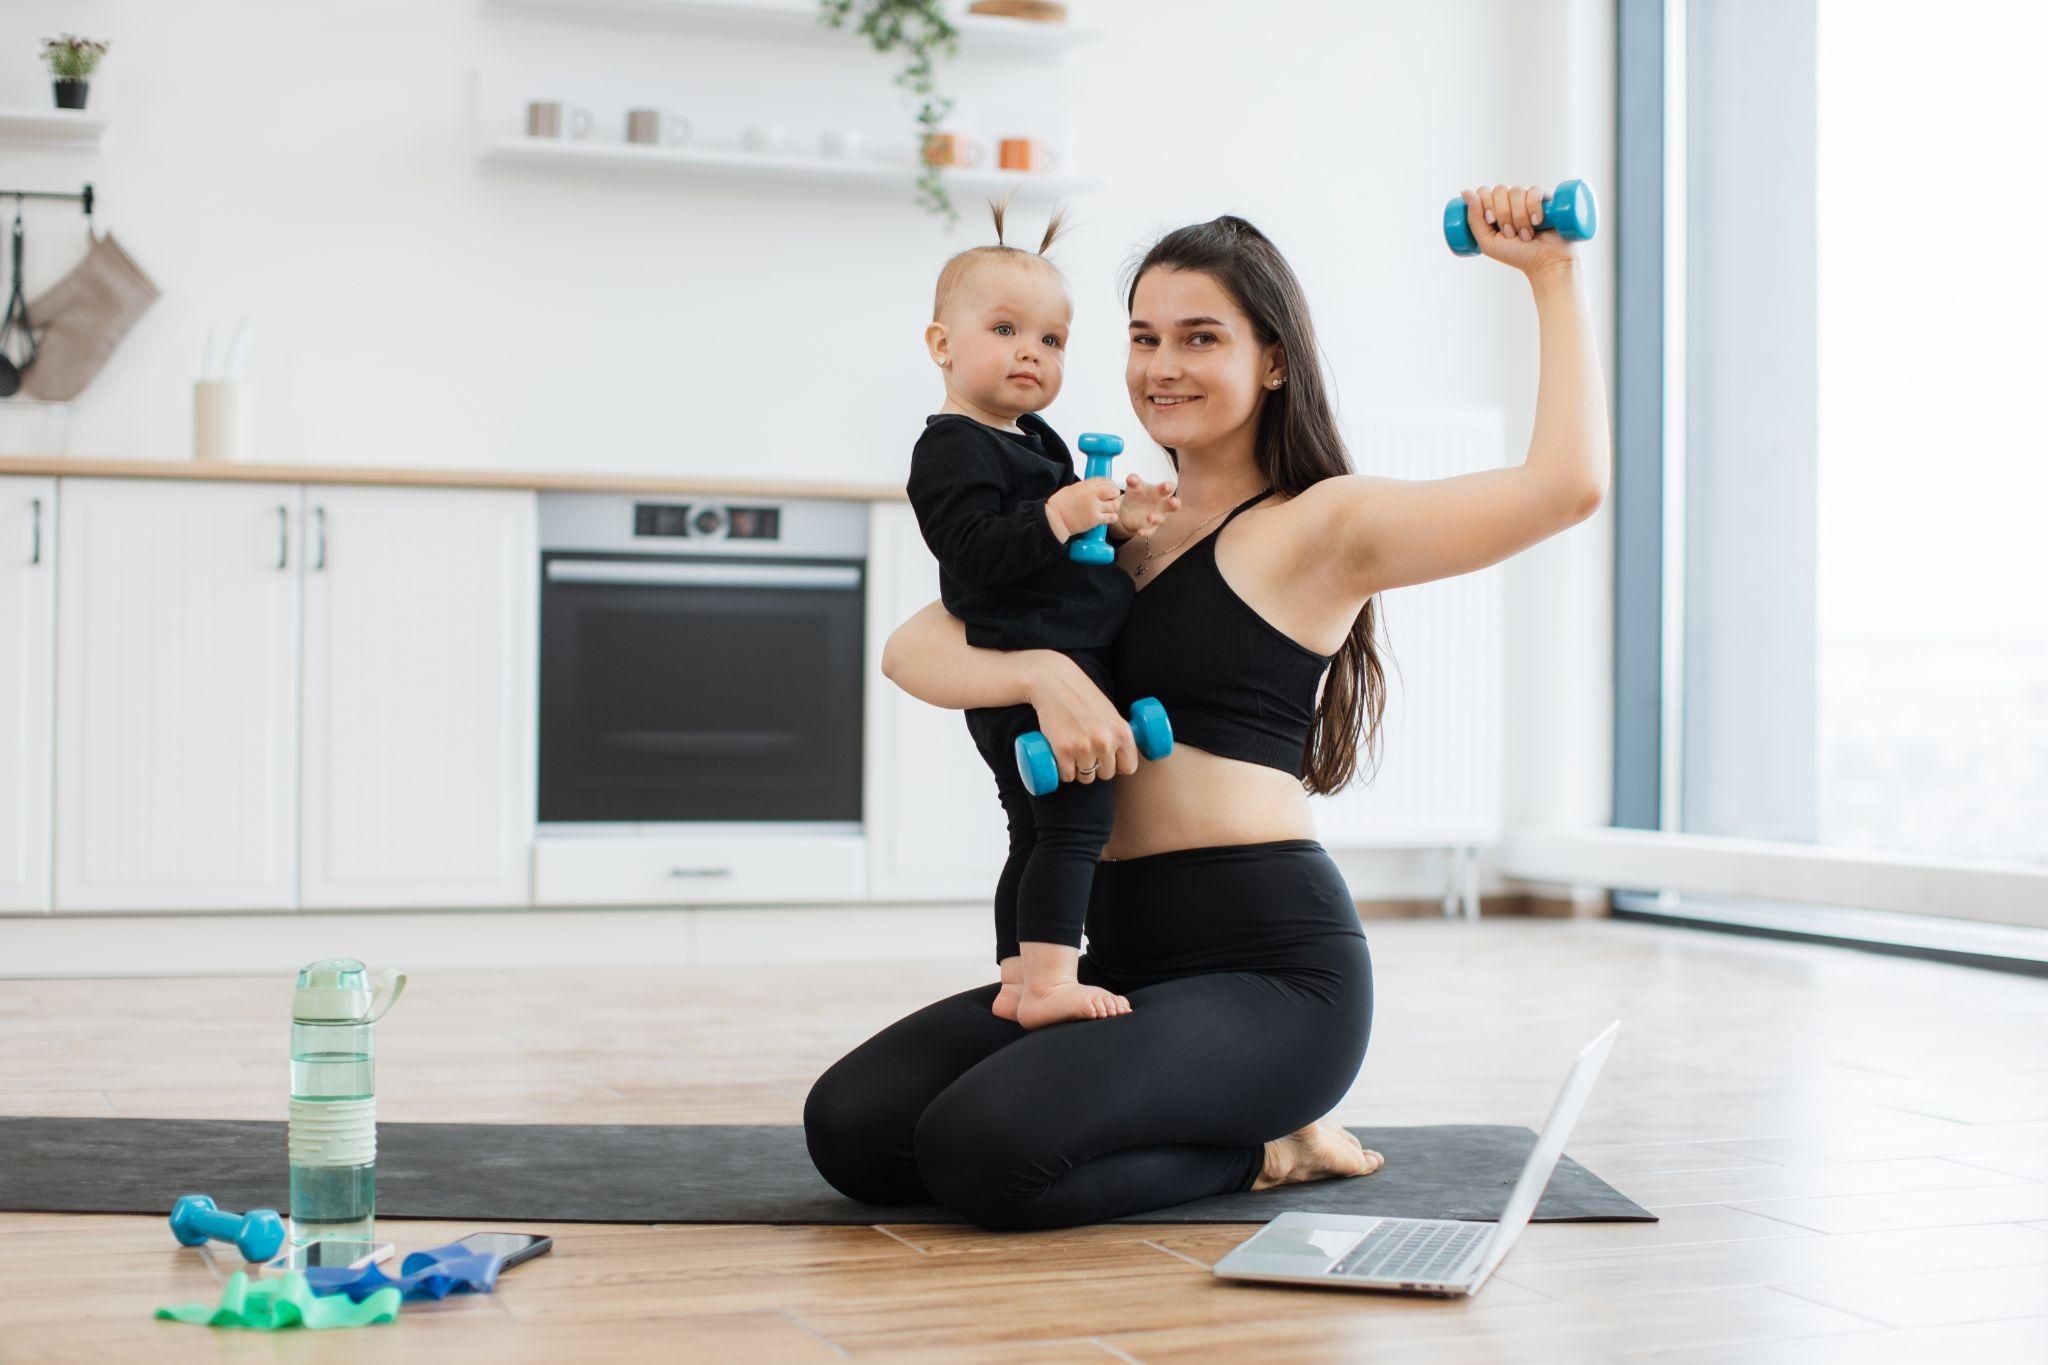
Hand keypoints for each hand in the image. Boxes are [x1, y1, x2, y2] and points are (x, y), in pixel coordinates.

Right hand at [1024, 652, 1138, 784]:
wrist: (1054, 682)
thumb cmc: (1083, 696)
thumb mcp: (1111, 713)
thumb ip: (1118, 734)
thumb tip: (1123, 759)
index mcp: (1123, 733)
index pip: (1129, 767)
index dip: (1118, 766)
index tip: (1108, 760)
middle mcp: (1106, 742)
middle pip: (1106, 774)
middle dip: (1097, 768)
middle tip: (1086, 752)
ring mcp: (1084, 747)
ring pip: (1086, 777)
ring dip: (1079, 771)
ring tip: (1073, 753)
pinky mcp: (1063, 750)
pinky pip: (1067, 776)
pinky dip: (1063, 772)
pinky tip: (1061, 759)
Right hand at [1046, 476, 1121, 541]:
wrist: (1055, 519)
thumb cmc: (1060, 504)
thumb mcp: (1073, 488)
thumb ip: (1086, 487)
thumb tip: (1096, 487)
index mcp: (1086, 485)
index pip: (1106, 480)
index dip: (1111, 485)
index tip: (1110, 489)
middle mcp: (1092, 494)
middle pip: (1114, 491)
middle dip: (1114, 495)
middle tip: (1111, 499)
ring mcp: (1094, 507)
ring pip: (1114, 505)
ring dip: (1113, 507)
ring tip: (1108, 509)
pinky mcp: (1095, 519)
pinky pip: (1111, 517)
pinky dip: (1112, 517)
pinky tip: (1107, 517)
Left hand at [1114, 474, 1179, 539]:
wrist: (1128, 511)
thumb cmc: (1136, 495)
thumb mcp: (1134, 487)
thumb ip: (1133, 481)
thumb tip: (1131, 477)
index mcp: (1160, 492)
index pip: (1168, 488)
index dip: (1169, 487)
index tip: (1166, 486)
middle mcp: (1162, 505)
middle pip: (1173, 505)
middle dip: (1174, 503)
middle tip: (1172, 501)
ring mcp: (1157, 517)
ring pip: (1161, 519)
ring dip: (1157, 518)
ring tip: (1149, 517)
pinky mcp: (1149, 528)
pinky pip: (1149, 531)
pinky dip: (1145, 532)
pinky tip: (1139, 532)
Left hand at [1457, 185, 1581, 277]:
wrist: (1546, 262)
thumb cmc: (1516, 254)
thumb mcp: (1488, 242)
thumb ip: (1474, 220)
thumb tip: (1465, 192)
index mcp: (1496, 207)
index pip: (1484, 191)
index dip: (1485, 203)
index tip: (1491, 221)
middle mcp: (1512, 199)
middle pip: (1499, 190)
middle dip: (1503, 214)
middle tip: (1510, 233)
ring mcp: (1530, 197)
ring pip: (1517, 191)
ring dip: (1518, 216)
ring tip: (1526, 234)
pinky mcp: (1547, 197)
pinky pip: (1535, 191)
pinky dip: (1533, 206)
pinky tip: (1537, 221)